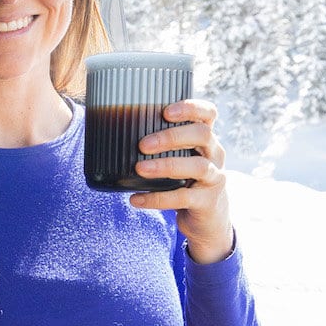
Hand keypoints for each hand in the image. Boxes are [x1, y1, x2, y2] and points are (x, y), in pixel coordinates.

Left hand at [130, 98, 234, 264]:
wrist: (208, 217)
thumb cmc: (185, 180)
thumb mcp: (180, 158)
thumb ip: (160, 146)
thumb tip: (111, 133)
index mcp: (206, 138)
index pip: (207, 113)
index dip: (190, 108)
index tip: (166, 111)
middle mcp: (214, 154)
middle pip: (202, 135)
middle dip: (171, 137)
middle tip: (142, 145)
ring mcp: (214, 177)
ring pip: (197, 166)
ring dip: (165, 166)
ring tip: (139, 169)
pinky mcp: (207, 201)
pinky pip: (183, 198)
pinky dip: (157, 199)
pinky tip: (136, 199)